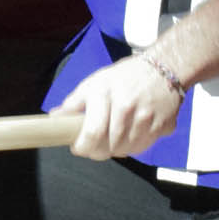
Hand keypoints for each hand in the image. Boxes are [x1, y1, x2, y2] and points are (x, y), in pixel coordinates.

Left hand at [57, 54, 181, 161]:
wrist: (164, 68)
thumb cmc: (126, 76)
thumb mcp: (96, 82)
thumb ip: (74, 102)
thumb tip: (55, 118)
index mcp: (106, 96)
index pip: (92, 135)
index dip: (82, 147)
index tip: (78, 147)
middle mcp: (127, 108)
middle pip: (108, 148)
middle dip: (98, 151)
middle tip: (95, 143)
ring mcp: (147, 118)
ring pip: (126, 151)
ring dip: (117, 149)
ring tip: (115, 136)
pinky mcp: (163, 126)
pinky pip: (144, 147)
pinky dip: (135, 145)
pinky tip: (132, 133)